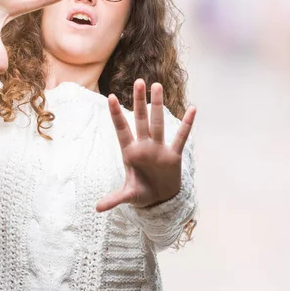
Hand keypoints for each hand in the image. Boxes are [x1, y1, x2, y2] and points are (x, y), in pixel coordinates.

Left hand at [96, 79, 196, 211]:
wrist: (160, 199)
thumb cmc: (141, 193)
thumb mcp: (128, 195)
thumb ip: (115, 199)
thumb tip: (97, 209)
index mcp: (130, 153)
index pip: (122, 130)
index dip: (117, 114)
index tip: (112, 97)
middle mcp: (144, 146)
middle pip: (141, 119)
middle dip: (139, 101)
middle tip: (138, 81)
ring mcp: (159, 149)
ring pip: (158, 123)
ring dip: (158, 105)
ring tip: (157, 85)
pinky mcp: (174, 155)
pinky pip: (181, 137)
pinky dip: (187, 124)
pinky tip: (192, 109)